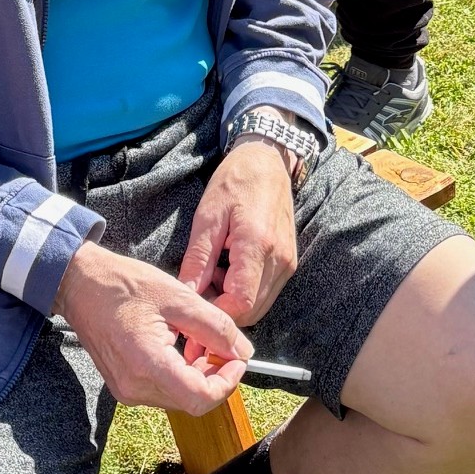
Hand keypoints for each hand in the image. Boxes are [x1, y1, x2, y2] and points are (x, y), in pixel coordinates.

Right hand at [56, 238, 251, 416]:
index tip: (236, 359)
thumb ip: (216, 327)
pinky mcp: (124, 387)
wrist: (81, 285)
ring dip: (199, 376)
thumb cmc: (124, 285)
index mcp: (147, 364)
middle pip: (192, 402)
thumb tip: (243, 351)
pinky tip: (181, 347)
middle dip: (215, 377)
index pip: (201, 398)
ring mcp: (127, 390)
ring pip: (180, 398)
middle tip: (221, 345)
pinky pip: (163, 391)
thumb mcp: (179, 297)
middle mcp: (135, 387)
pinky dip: (181, 375)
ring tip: (198, 342)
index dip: (227, 382)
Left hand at [179, 140, 298, 329]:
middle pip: (251, 311)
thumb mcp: (207, 217)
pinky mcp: (288, 262)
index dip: (215, 311)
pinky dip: (245, 291)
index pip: (240, 302)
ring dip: (233, 301)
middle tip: (198, 288)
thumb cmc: (235, 182)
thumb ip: (198, 260)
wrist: (267, 162)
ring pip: (259, 305)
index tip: (193, 302)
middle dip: (222, 310)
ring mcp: (288, 262)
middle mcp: (279, 259)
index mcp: (257, 245)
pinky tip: (227, 268)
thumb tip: (186, 294)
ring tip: (212, 273)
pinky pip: (266, 292)